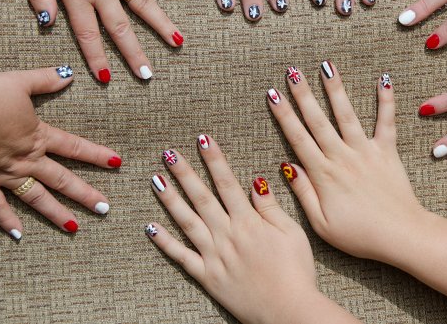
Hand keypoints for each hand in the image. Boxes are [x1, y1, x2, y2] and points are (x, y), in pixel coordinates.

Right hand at [0, 66, 120, 237]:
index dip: (97, 154)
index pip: (74, 147)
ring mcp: (5, 174)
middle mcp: (27, 160)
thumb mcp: (20, 82)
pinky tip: (19, 236)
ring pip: (37, 198)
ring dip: (56, 214)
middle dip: (85, 194)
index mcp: (38, 136)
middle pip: (62, 179)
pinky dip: (8, 222)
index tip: (117, 163)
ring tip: (75, 228)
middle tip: (104, 208)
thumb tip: (69, 74)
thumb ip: (45, 79)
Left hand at [145, 137, 334, 323]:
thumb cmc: (296, 272)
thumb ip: (270, 208)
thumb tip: (255, 182)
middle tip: (168, 153)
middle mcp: (227, 235)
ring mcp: (214, 256)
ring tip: (155, 179)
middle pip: (202, 197)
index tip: (203, 140)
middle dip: (185, 172)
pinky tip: (150, 226)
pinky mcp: (207, 276)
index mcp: (249, 222)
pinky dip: (164, 242)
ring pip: (187, 221)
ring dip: (170, 199)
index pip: (227, 183)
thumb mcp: (292, 233)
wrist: (288, 310)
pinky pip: (181, 257)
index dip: (214, 160)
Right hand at [267, 64, 422, 261]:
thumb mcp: (321, 223)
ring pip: (347, 115)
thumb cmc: (359, 235)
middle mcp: (342, 157)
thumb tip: (287, 165)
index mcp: (323, 174)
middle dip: (303, 94)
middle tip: (292, 71)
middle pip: (318, 120)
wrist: (400, 235)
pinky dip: (386, 100)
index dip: (284, 115)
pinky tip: (383, 79)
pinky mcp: (387, 152)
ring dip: (335, 89)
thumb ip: (303, 192)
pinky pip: (386, 122)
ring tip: (327, 66)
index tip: (273, 94)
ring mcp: (366, 152)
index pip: (298, 138)